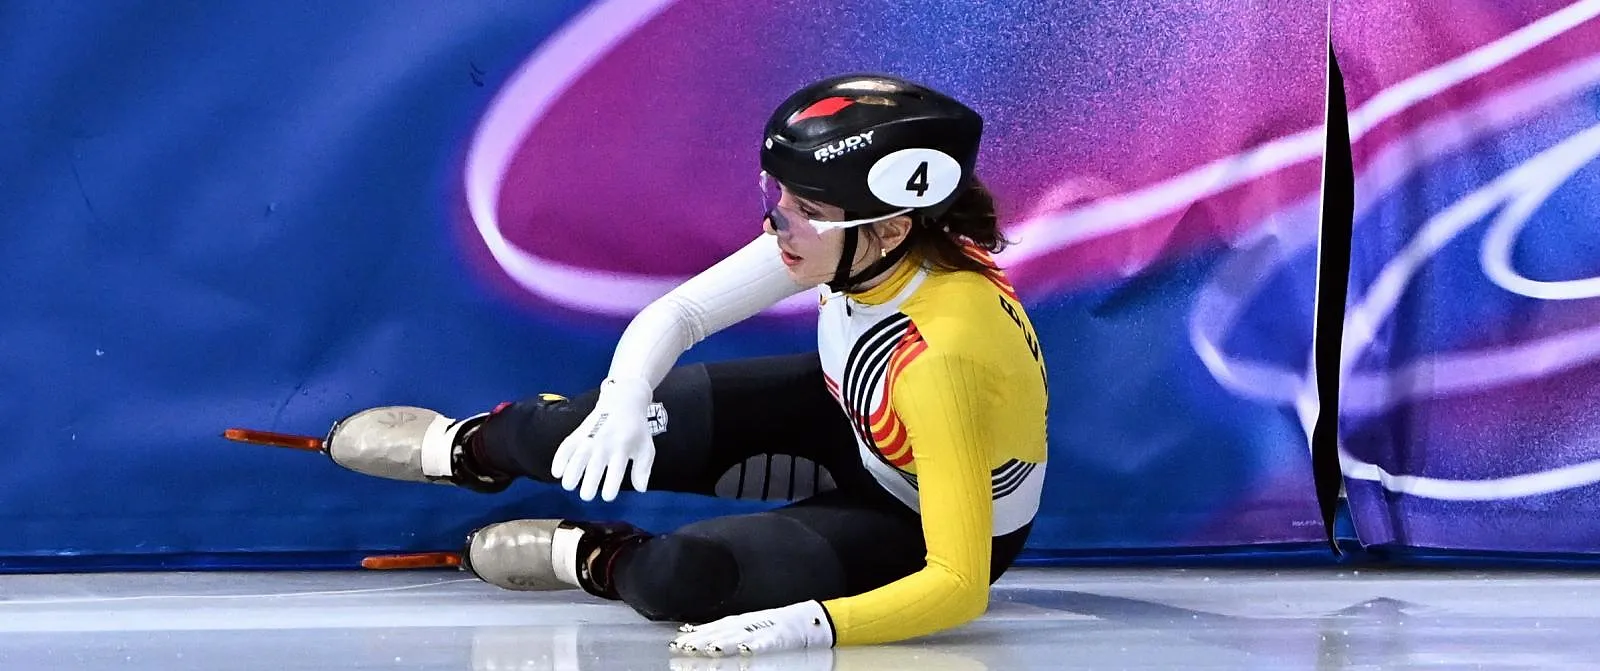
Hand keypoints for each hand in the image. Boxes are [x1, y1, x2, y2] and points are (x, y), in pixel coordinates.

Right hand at [550, 377, 656, 501]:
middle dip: (588, 483)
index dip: (610, 487)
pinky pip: (566, 446)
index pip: (616, 471)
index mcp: (623, 448)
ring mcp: (590, 438)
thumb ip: (643, 469)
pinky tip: (556, 472)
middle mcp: (605, 444)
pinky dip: (559, 458)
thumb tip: (640, 489)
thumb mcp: (646, 448)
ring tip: (568, 485)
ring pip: (578, 457)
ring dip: (571, 472)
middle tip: (586, 495)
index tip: (607, 496)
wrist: (623, 402)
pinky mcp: (579, 433)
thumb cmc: (636, 430)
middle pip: (594, 466)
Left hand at [669, 601, 835, 656]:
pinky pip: (766, 642)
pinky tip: (745, 650)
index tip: (676, 642)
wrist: (808, 619)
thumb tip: (693, 635)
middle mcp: (748, 624)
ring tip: (708, 648)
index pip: (713, 627)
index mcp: (739, 622)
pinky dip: (755, 645)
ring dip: (723, 641)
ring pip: (740, 636)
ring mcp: (763, 629)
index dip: (695, 634)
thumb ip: (722, 631)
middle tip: (684, 647)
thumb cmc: (774, 626)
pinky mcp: (779, 637)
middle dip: (702, 639)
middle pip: (721, 631)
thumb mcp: (745, 626)